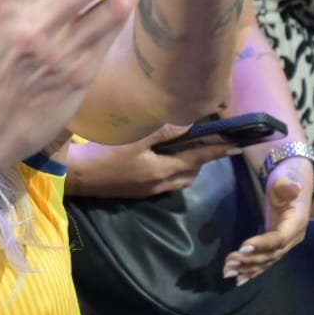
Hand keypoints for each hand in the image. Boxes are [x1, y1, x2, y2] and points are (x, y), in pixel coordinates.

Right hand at [66, 124, 236, 198]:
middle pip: (192, 172)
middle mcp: (160, 183)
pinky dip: (173, 168)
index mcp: (163, 170)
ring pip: (179, 178)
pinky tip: (162, 156)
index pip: (199, 158)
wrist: (74, 176)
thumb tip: (189, 123)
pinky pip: (165, 180)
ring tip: (186, 146)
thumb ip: (163, 132)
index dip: (218, 150)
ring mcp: (148, 190)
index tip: (238, 144)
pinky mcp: (136, 191)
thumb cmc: (103, 154)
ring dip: (188, 164)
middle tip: (209, 139)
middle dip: (203, 158)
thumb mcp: (133, 139)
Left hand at [223, 157, 310, 283]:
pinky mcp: (276, 248)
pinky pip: (265, 263)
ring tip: (228, 272)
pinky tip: (239, 279)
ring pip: (266, 262)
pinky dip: (252, 272)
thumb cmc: (285, 183)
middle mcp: (292, 239)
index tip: (243, 246)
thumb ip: (286, 186)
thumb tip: (294, 187)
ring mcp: (285, 246)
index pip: (279, 239)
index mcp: (296, 225)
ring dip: (247, 268)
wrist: (292, 187)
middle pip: (271, 254)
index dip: (262, 244)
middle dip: (250, 260)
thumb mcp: (284, 182)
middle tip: (229, 261)